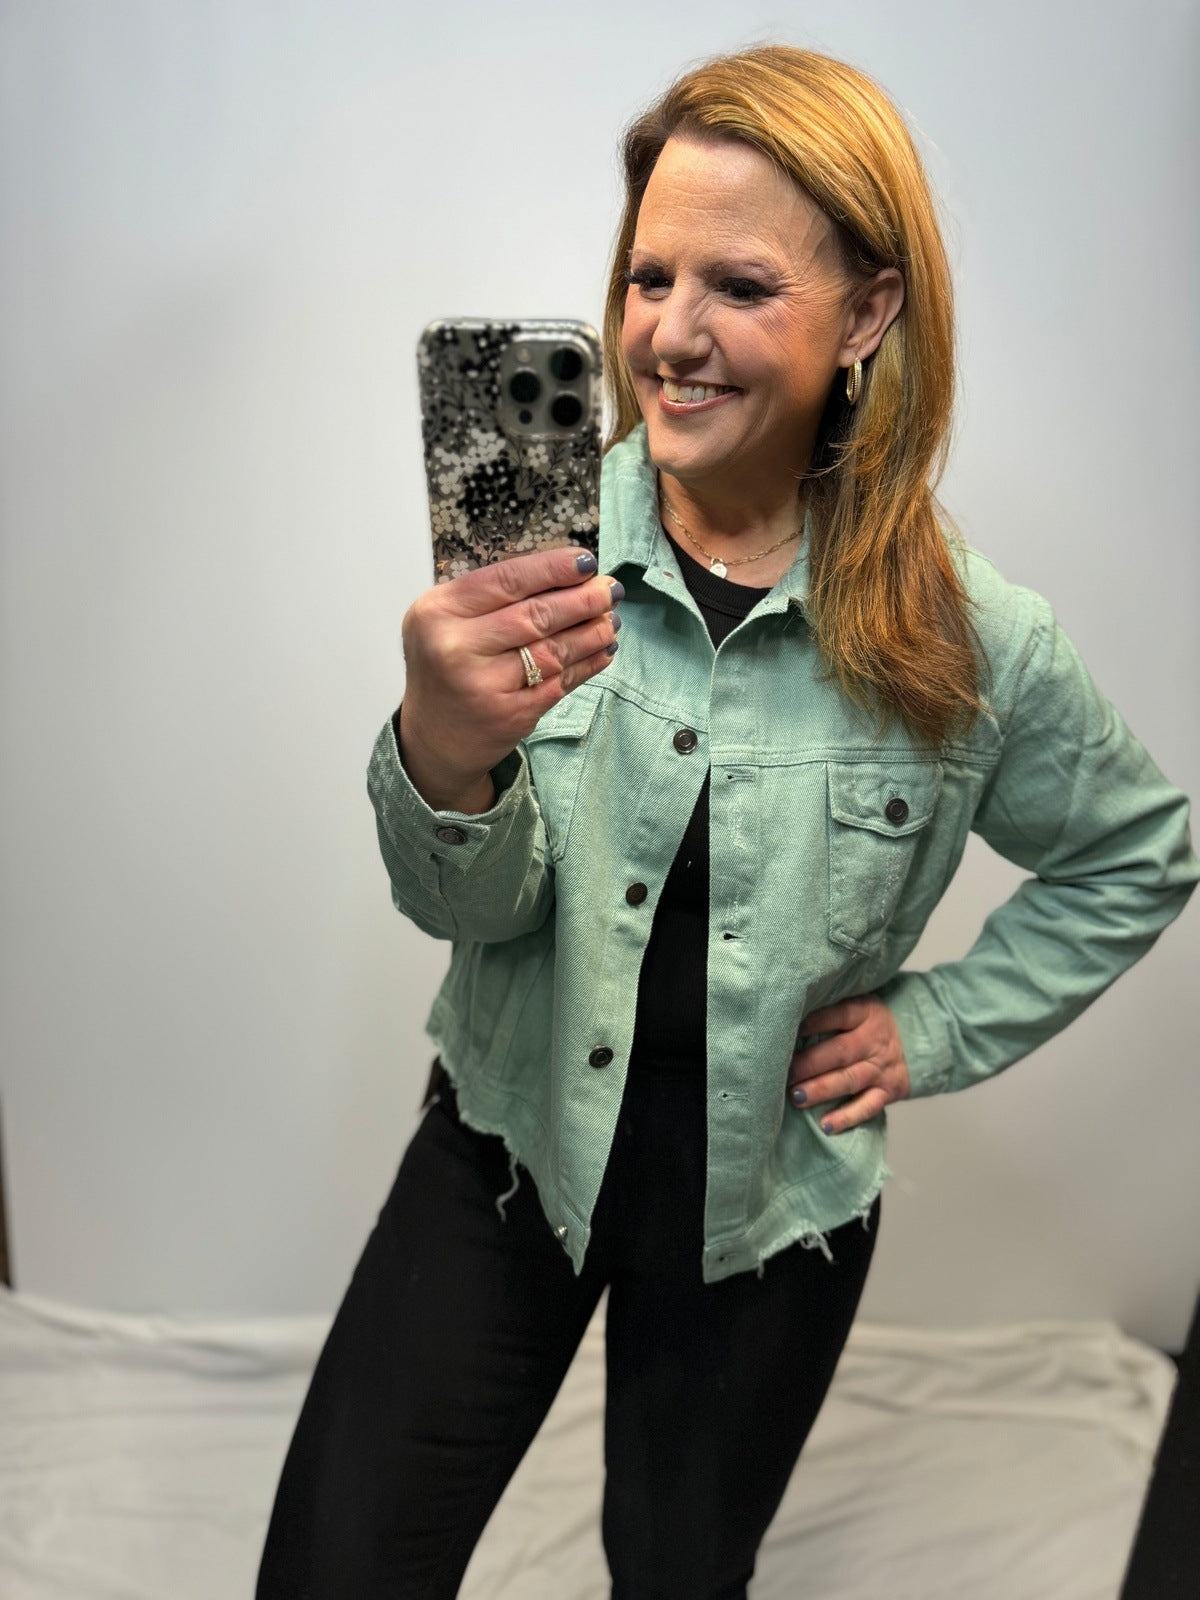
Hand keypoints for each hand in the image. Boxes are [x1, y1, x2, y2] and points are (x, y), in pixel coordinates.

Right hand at [398, 547, 620, 810]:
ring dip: (592, 632)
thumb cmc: (446, 668)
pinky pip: (559, 683)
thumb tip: (567, 575)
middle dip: (583, 600)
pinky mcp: (508, 716)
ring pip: (553, 650)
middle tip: (611, 590)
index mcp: (438, 612)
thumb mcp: (449, 622)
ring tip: (613, 620)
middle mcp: (455, 647)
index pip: (506, 580)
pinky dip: (587, 664)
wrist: (431, 738)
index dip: (553, 569)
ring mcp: (483, 685)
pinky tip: (603, 651)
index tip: (586, 562)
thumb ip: (494, 598)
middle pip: (535, 615)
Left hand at [786, 995, 909, 1133]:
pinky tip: (826, 1126)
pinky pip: (867, 1107)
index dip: (815, 1022)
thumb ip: (829, 1010)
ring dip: (822, 1090)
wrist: (912, 1041)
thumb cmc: (865, 1023)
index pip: (839, 1014)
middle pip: (841, 1052)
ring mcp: (882, 1068)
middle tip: (784, 1073)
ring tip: (797, 1097)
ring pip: (850, 1080)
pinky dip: (847, 1117)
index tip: (789, 1030)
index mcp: (866, 1012)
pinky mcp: (888, 1092)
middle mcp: (875, 1040)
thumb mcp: (856, 1005)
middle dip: (810, 1063)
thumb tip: (786, 1019)